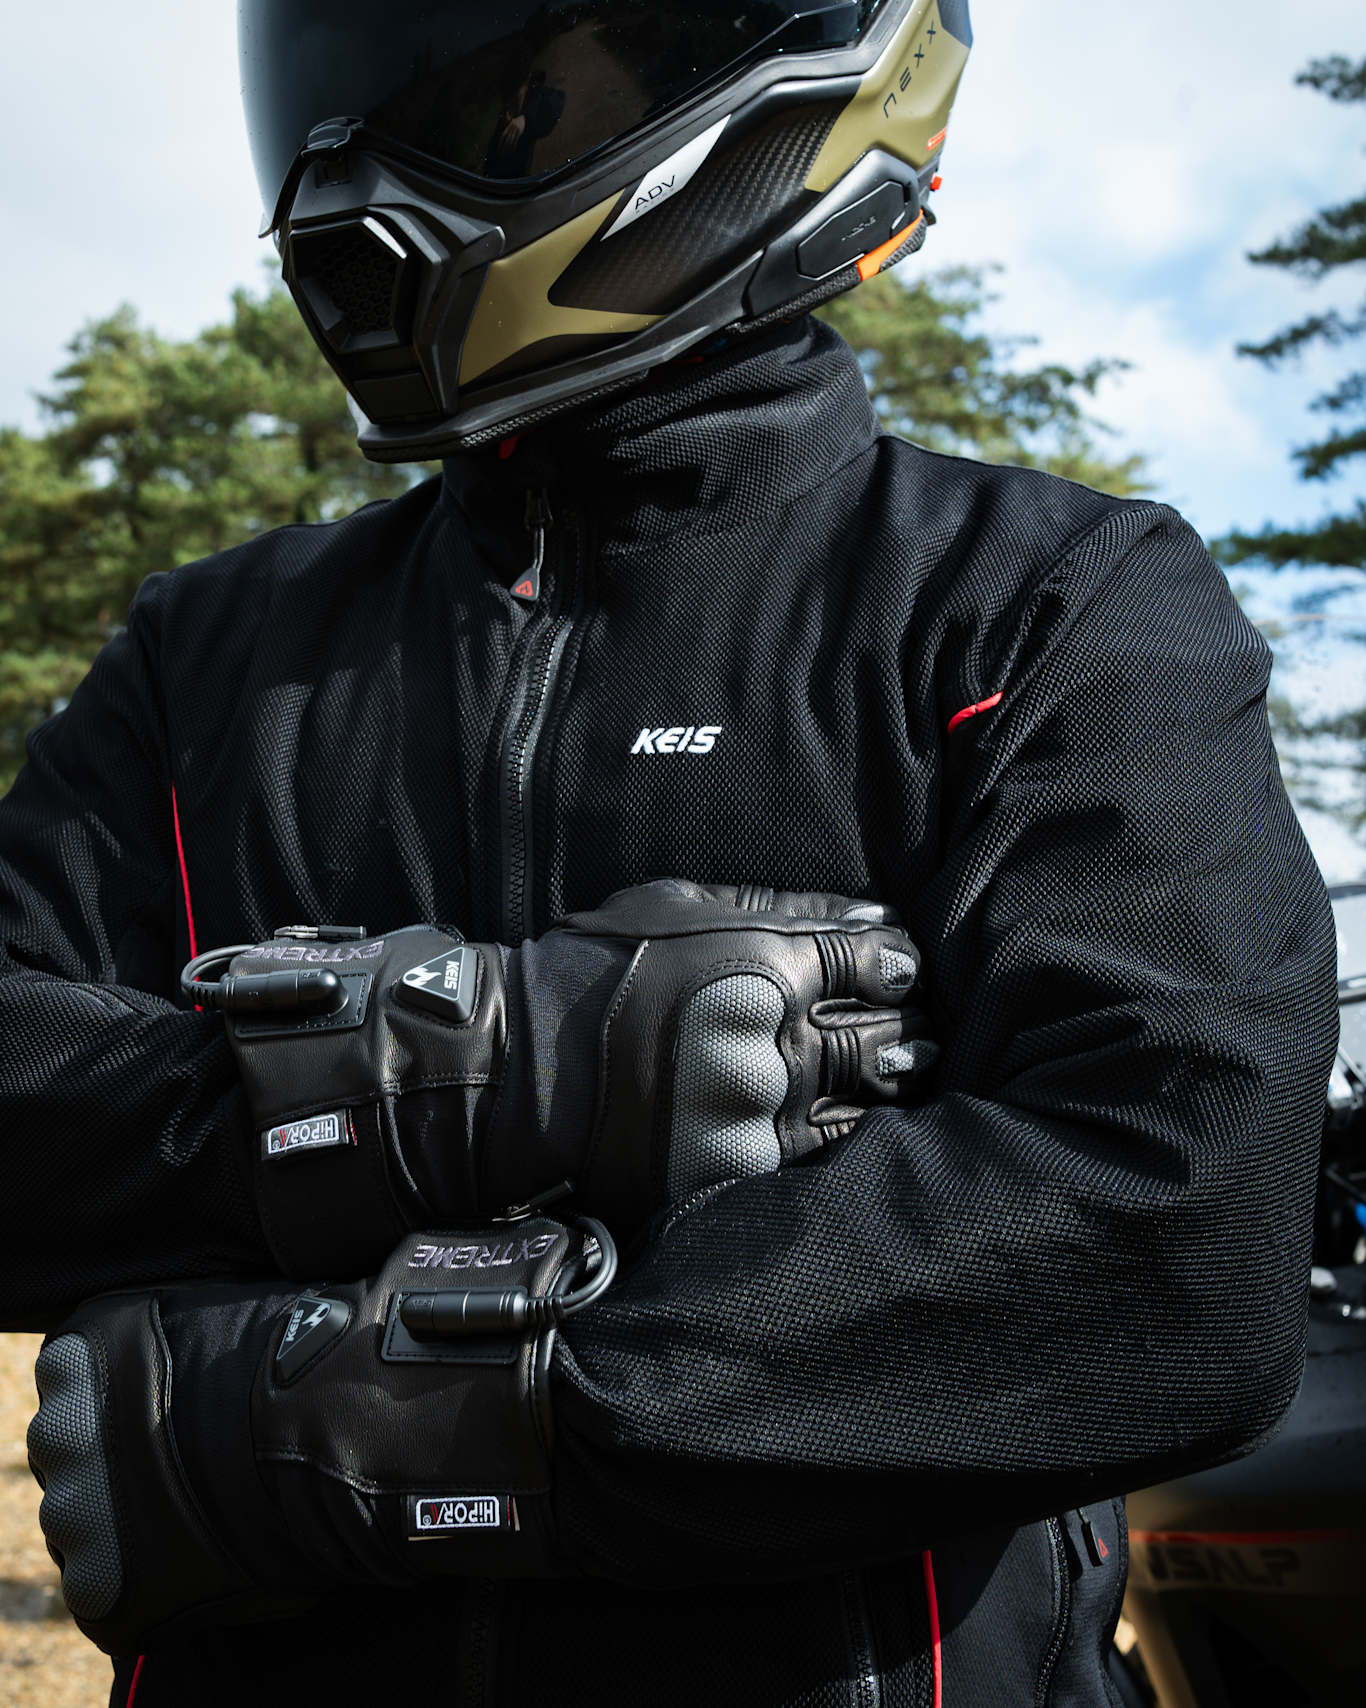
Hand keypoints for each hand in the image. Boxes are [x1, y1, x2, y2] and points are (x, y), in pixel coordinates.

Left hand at [27, 1219, 591, 1655]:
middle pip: (72, 1456)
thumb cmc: (298, 1351)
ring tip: (211, 1508)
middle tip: (195, 1462)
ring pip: (85, 1528)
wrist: (339, 1425)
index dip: (127, 1398)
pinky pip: (112, 1593)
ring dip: (134, 1521)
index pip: (69, 1382)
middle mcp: (60, 1432)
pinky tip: (210, 1552)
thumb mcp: (216, 1313)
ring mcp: (77, 1515)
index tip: (174, 1404)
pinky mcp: (105, 1588)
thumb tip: (173, 1358)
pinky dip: (155, 1583)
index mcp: (75, 1357)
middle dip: (120, 1462)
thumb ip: (168, 1340)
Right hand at [218, 882, 935, 1273]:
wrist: (519, 1067)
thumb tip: (873, 915)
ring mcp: (758, 1113)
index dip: (899, 966)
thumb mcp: (683, 904)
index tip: (899, 970)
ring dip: (887, 1089)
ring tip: (895, 1075)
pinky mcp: (734, 1170)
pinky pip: (817, 1157)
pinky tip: (846, 1122)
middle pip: (885, 1038)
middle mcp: (777, 1043)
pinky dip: (843, 1138)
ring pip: (863, 1103)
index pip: (881, 963)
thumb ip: (782, 906)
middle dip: (909, 1031)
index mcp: (770, 965)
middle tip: (918, 1030)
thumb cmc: (597, 967)